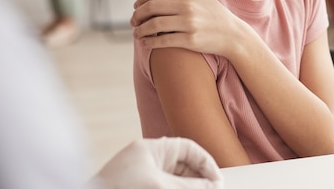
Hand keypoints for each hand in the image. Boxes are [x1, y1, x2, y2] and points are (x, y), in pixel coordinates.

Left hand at [93, 137, 223, 188]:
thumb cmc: (116, 188)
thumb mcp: (160, 186)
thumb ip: (189, 186)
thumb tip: (211, 186)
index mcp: (150, 149)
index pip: (187, 149)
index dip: (206, 163)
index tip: (217, 180)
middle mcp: (145, 160)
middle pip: (182, 165)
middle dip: (198, 178)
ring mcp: (139, 175)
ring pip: (172, 178)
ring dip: (187, 186)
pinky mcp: (134, 185)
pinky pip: (161, 185)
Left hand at [131, 0, 249, 55]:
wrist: (233, 35)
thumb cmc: (216, 14)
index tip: (136, 7)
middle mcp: (187, 6)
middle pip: (151, 7)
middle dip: (137, 14)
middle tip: (133, 21)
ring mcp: (189, 23)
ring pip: (154, 24)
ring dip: (140, 30)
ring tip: (137, 34)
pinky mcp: (190, 40)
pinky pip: (163, 41)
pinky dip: (150, 42)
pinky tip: (145, 43)